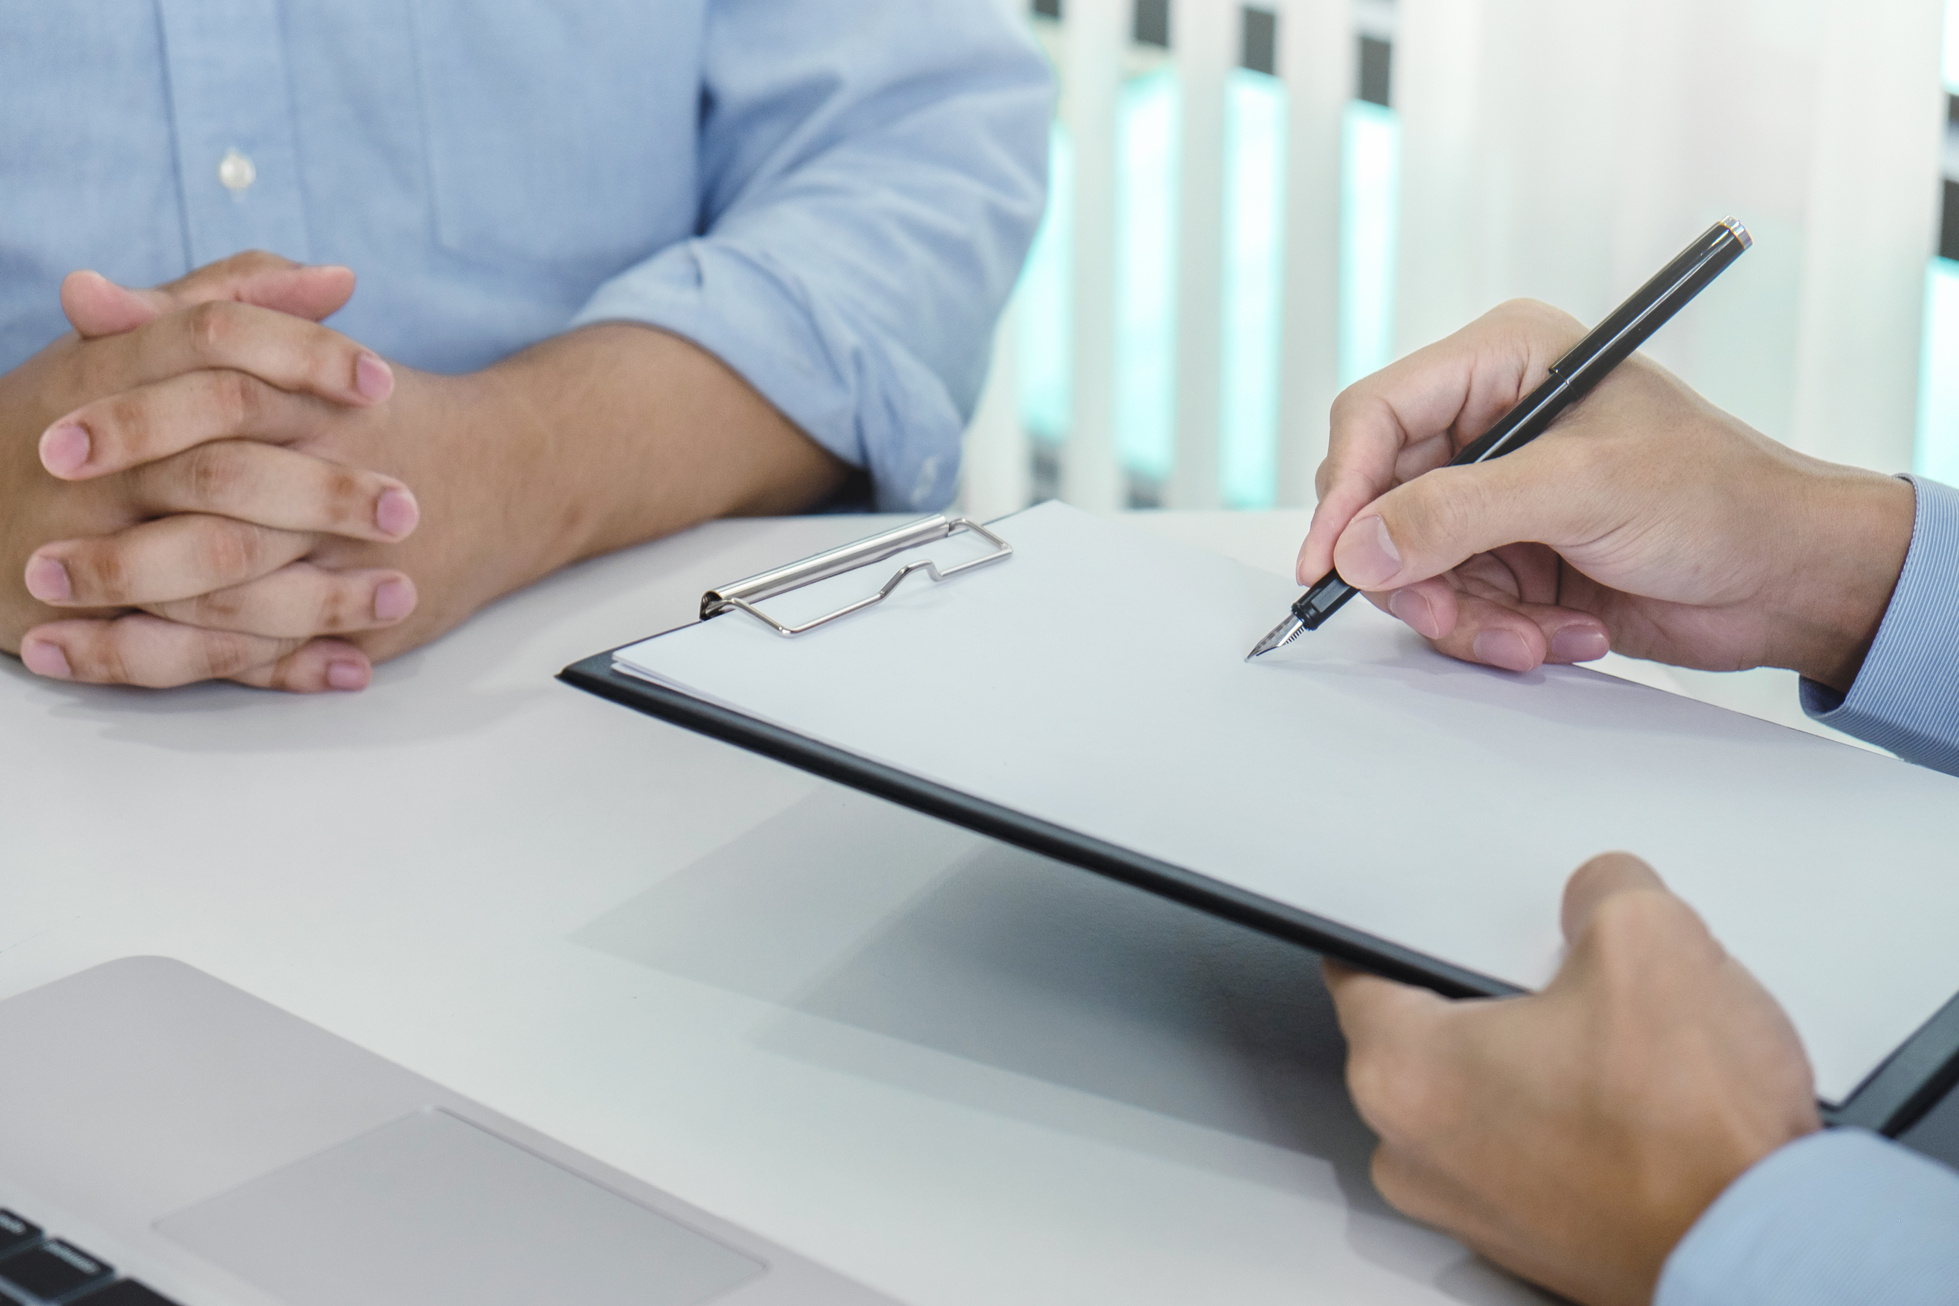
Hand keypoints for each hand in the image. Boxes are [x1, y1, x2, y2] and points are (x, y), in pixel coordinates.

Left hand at [15, 254, 846, 691]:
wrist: (524, 473)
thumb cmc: (391, 411)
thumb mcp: (296, 348)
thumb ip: (190, 315)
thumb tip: (82, 292)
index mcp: (323, 409)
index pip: (223, 403)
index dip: (134, 424)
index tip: (53, 442)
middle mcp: (345, 490)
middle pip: (229, 518)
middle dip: (126, 549)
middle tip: (37, 561)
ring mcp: (362, 567)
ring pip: (244, 607)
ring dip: (140, 626)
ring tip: (47, 630)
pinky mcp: (370, 622)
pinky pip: (272, 656)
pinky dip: (193, 665)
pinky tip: (117, 662)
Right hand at [1297, 300, 1914, 690]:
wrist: (1790, 580)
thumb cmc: (1720, 499)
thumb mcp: (1582, 491)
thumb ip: (1459, 514)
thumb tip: (1359, 548)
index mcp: (1504, 363)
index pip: (1375, 416)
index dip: (1344, 490)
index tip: (1330, 561)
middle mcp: (1488, 425)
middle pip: (1379, 504)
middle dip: (1416, 572)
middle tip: (1451, 611)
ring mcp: (1495, 498)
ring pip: (1409, 569)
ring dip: (1467, 616)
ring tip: (1537, 631)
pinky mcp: (1508, 560)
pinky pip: (1452, 607)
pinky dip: (1496, 634)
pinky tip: (1562, 633)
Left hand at [1325, 854, 1820, 1305]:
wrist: (1769, 1257)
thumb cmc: (1695, 1139)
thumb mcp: (1651, 938)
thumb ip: (1600, 890)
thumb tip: (1602, 895)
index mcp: (1404, 1074)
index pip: (1359, 973)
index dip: (1404, 930)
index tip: (1427, 920)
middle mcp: (1417, 1155)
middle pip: (1429, 1038)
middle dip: (1492, 999)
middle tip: (1567, 978)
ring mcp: (1473, 1211)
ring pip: (1485, 1099)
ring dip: (1539, 1066)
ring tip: (1622, 1050)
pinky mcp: (1537, 1244)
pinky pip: (1530, 1156)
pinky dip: (1571, 1126)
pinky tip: (1640, 1108)